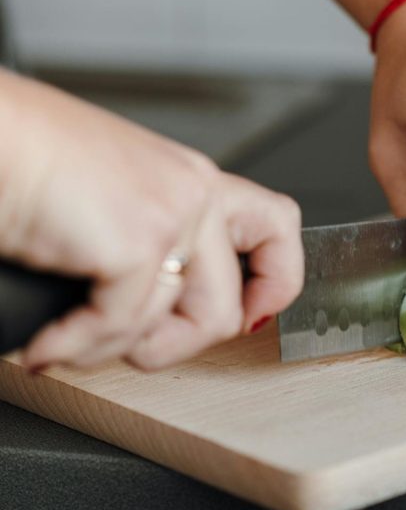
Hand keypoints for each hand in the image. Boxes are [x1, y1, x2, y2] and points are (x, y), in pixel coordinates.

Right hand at [0, 72, 303, 369]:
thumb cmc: (21, 160)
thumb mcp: (108, 197)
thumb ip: (149, 238)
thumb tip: (162, 311)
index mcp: (190, 180)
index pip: (277, 226)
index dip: (275, 282)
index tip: (250, 317)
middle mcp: (194, 192)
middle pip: (227, 306)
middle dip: (172, 346)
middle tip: (126, 345)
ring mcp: (174, 215)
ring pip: (182, 328)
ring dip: (116, 350)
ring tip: (71, 339)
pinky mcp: (140, 240)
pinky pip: (122, 327)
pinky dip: (75, 347)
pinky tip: (46, 343)